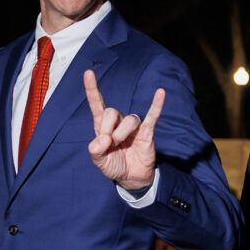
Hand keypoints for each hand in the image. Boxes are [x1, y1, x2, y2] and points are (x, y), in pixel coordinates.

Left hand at [83, 70, 164, 191]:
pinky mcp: (146, 132)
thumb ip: (96, 151)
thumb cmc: (113, 165)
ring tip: (122, 145)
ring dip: (122, 133)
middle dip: (107, 128)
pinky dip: (156, 105)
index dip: (92, 89)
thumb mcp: (99, 162)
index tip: (88, 72)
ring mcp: (132, 126)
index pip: (96, 103)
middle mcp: (117, 122)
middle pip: (111, 112)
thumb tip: (103, 139)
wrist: (131, 177)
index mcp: (102, 126)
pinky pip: (152, 116)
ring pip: (128, 120)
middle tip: (109, 143)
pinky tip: (160, 93)